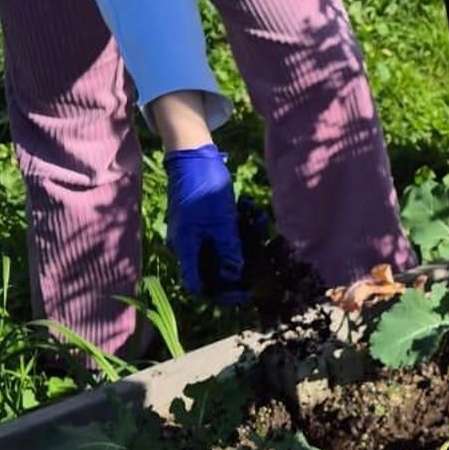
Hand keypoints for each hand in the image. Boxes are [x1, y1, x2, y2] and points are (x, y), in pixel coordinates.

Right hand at [164, 144, 248, 302]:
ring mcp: (196, 233)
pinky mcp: (205, 222)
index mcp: (185, 246)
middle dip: (239, 267)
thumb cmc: (203, 185)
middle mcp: (188, 244)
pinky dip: (240, 229)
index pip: (197, 284)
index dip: (220, 293)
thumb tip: (235, 276)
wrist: (194, 156)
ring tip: (260, 223)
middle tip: (263, 263)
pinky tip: (254, 215)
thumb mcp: (221, 220)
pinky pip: (224, 236)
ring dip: (244, 243)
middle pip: (213, 270)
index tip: (245, 292)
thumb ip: (228, 249)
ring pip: (222, 251)